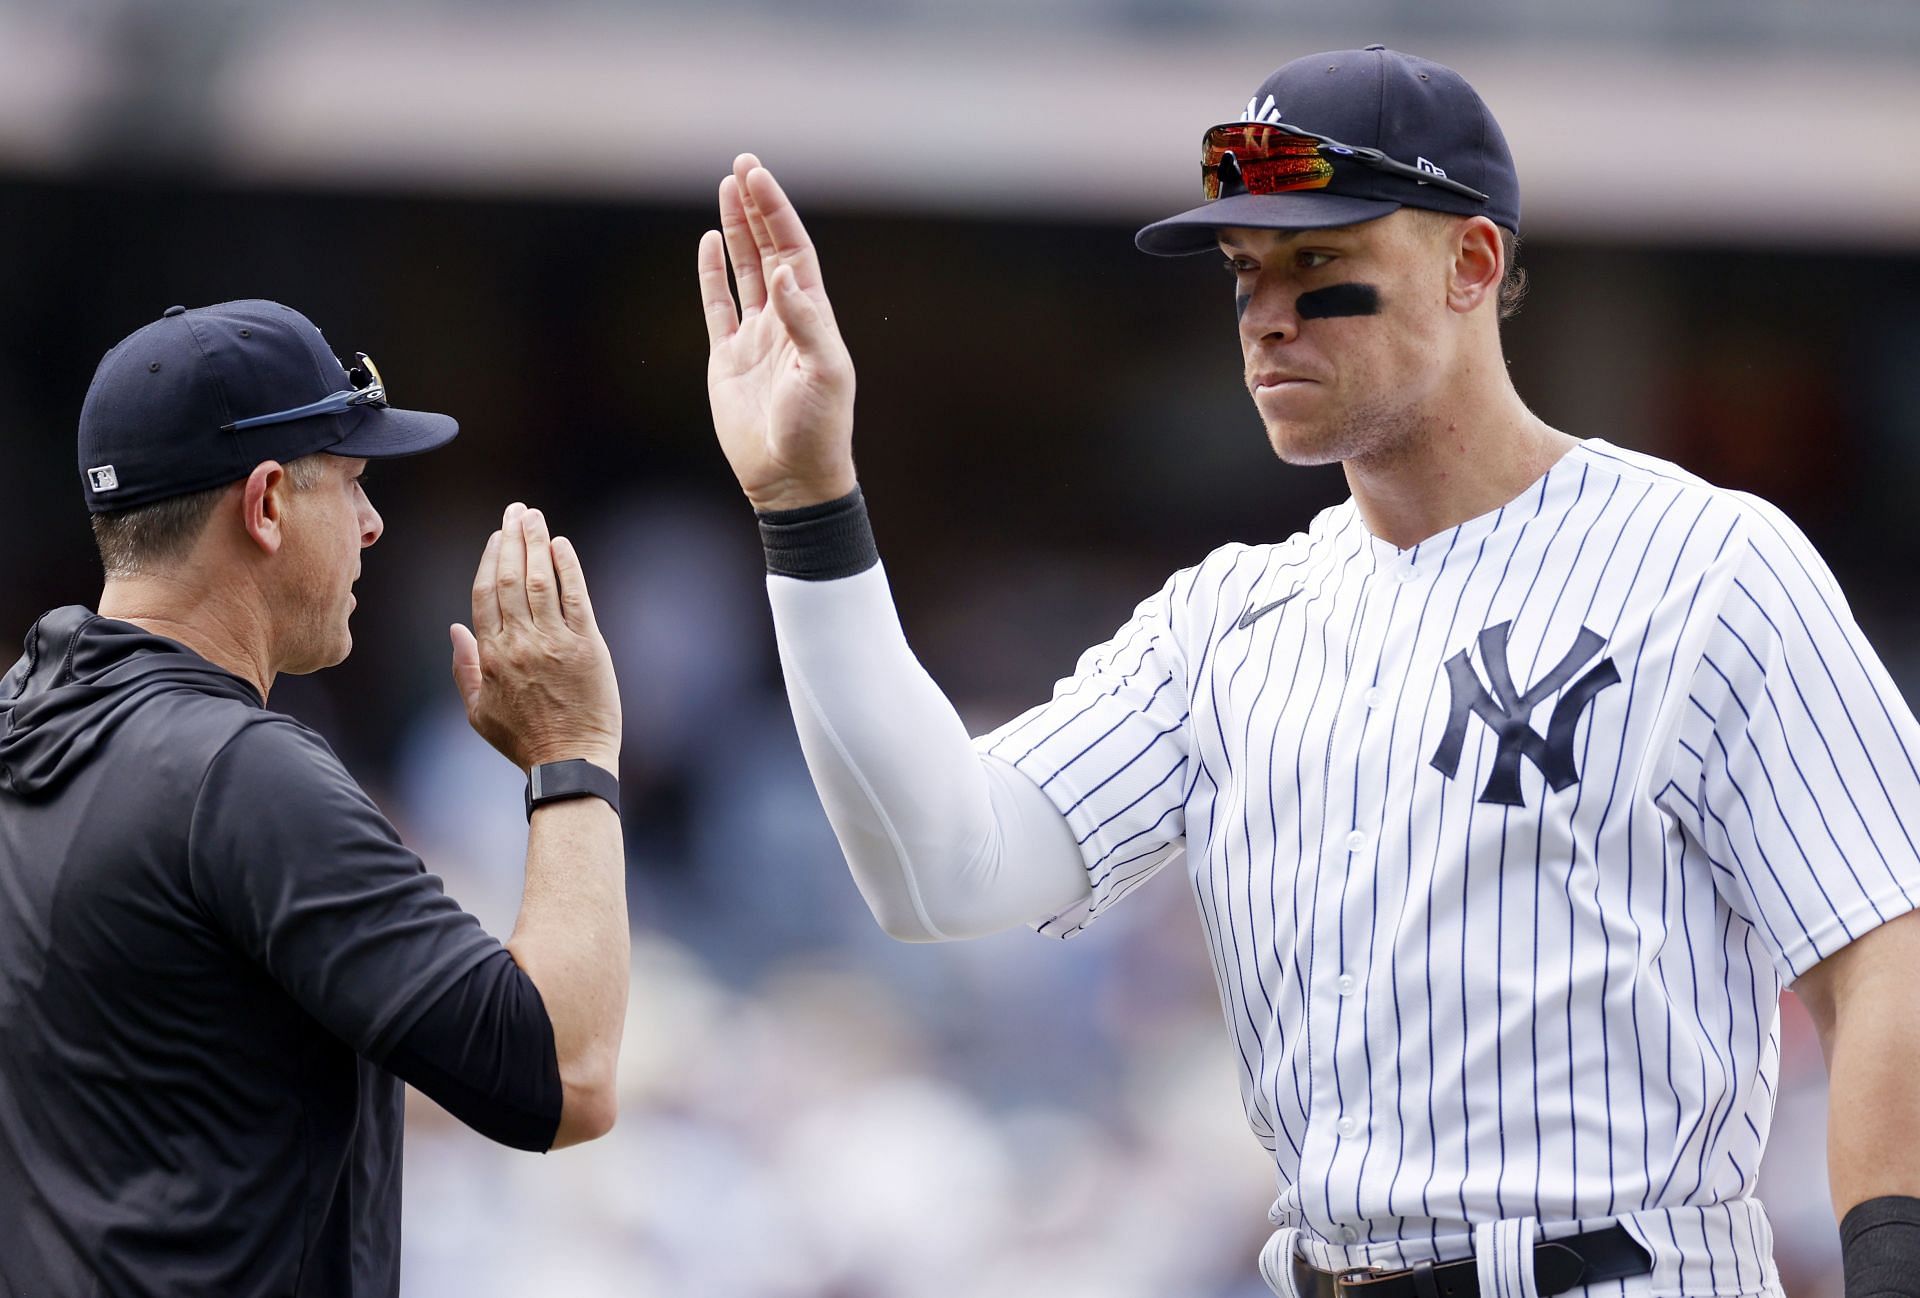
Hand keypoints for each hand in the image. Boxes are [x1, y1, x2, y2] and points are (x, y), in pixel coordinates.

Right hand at [449, 503, 621, 773]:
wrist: (570, 762)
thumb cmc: (524, 741)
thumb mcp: (478, 712)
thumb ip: (464, 668)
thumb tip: (454, 628)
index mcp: (491, 656)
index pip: (485, 594)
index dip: (490, 559)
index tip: (497, 536)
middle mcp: (519, 643)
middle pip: (509, 578)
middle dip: (512, 539)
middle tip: (516, 511)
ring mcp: (553, 642)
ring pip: (538, 580)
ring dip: (536, 543)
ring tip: (534, 517)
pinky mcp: (587, 645)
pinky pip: (575, 597)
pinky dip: (567, 568)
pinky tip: (561, 545)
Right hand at [698, 153, 857, 512]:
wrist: (791, 477)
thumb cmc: (818, 428)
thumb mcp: (823, 372)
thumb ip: (804, 322)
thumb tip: (783, 273)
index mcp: (813, 316)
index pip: (793, 249)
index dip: (776, 212)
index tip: (757, 176)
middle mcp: (786, 319)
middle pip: (769, 249)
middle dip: (757, 208)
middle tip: (742, 165)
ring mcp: (757, 337)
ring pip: (745, 271)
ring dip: (738, 230)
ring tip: (727, 188)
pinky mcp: (729, 359)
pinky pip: (719, 307)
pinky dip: (713, 275)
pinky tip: (711, 244)